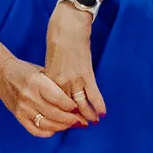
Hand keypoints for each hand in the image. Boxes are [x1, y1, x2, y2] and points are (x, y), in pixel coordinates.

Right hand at [0, 55, 84, 136]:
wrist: (1, 75)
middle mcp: (28, 96)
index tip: (79, 108)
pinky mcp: (18, 117)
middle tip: (82, 121)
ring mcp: (22, 108)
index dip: (71, 106)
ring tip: (73, 125)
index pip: (57, 98)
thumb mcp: (42, 71)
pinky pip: (36, 130)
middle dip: (71, 119)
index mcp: (35, 81)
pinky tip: (57, 128)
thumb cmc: (26, 71)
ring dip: (63, 127)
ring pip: (47, 124)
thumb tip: (76, 100)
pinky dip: (49, 132)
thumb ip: (56, 85)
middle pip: (54, 113)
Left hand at [42, 4, 106, 123]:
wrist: (68, 25)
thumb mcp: (50, 61)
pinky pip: (93, 92)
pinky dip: (98, 103)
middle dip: (75, 119)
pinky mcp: (86, 73)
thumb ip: (53, 77)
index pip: (54, 104)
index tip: (64, 123)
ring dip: (88, 115)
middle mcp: (60, 83)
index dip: (60, 114)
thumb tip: (58, 89)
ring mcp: (74, 79)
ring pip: (81, 103)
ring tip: (92, 123)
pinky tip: (102, 113)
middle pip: (67, 107)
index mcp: (49, 80)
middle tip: (81, 127)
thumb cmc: (57, 40)